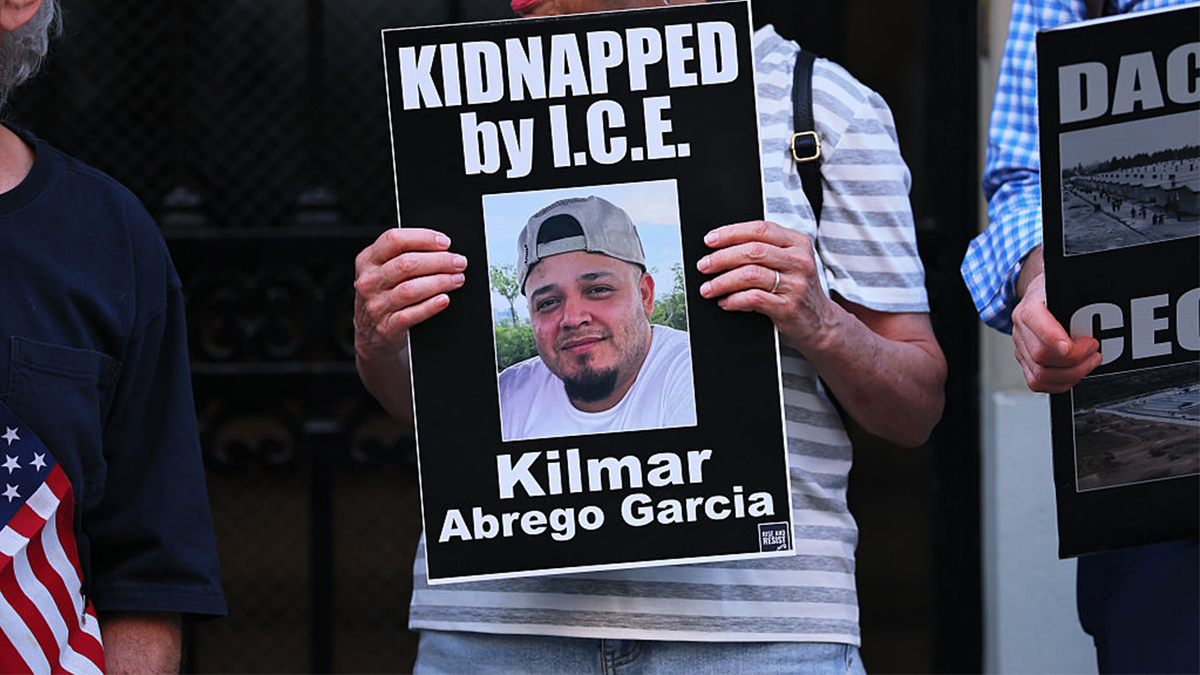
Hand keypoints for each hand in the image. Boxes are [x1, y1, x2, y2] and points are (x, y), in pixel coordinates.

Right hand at [353, 228, 466, 360]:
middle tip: (459, 263)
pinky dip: (431, 306)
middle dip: (439, 261)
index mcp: (368, 260)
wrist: (369, 331)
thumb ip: (404, 255)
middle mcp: (370, 281)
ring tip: (456, 279)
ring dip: (440, 282)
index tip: (445, 242)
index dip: (423, 238)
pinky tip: (444, 299)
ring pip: (411, 289)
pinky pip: (412, 314)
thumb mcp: (383, 269)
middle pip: (406, 264)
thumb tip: (442, 249)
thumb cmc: (383, 294)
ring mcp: (376, 305)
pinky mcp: (387, 326)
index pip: (394, 240)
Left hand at [697, 220, 834, 351]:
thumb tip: (721, 248)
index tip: (710, 240)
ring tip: (708, 288)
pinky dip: (733, 300)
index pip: (760, 229)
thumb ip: (765, 251)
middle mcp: (799, 261)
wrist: (819, 324)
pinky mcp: (788, 308)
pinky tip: (725, 302)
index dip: (731, 233)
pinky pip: (753, 298)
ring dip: (722, 281)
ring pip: (750, 275)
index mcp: (798, 243)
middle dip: (721, 258)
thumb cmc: (795, 290)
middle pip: (752, 251)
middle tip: (704, 265)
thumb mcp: (789, 263)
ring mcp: (796, 285)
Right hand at [1011, 247, 1100, 392]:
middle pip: (1041, 356)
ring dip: (1072, 374)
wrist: (1040, 295)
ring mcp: (1021, 348)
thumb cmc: (1056, 291)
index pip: (1035, 323)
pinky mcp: (1026, 362)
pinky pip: (1037, 382)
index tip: (1087, 343)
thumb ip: (1082, 291)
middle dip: (1076, 359)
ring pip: (1040, 375)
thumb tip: (1107, 291)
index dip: (1058, 338)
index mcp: (1029, 308)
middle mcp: (1021, 330)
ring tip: (1090, 361)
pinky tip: (1075, 373)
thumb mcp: (1068, 284)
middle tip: (1095, 349)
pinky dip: (1060, 384)